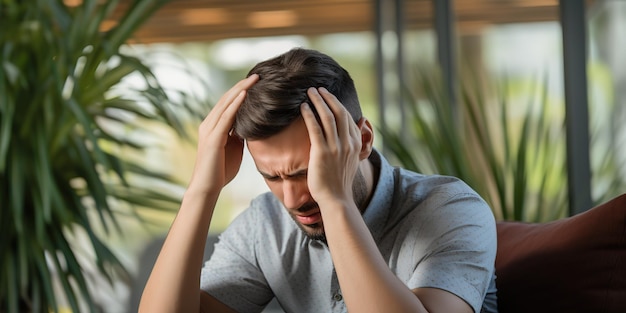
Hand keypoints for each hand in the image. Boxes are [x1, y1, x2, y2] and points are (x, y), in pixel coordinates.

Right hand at [189, 74, 258, 193]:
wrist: (208, 187)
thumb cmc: (221, 170)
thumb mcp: (234, 147)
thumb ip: (239, 135)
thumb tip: (252, 125)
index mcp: (214, 125)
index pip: (228, 103)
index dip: (241, 90)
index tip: (256, 82)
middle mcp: (209, 123)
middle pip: (227, 98)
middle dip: (242, 85)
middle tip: (257, 74)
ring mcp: (209, 129)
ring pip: (226, 104)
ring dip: (241, 90)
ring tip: (254, 79)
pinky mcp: (213, 137)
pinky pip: (226, 117)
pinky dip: (235, 104)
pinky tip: (245, 95)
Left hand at [300, 87, 361, 208]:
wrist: (336, 199)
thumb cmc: (340, 182)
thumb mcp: (351, 161)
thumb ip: (351, 145)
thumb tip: (352, 132)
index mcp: (356, 144)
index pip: (347, 117)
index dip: (337, 103)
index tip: (328, 95)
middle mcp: (348, 143)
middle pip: (338, 112)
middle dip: (327, 97)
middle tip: (317, 88)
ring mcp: (336, 147)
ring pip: (327, 116)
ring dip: (318, 101)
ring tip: (309, 92)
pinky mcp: (322, 152)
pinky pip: (315, 128)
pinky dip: (309, 115)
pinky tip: (303, 107)